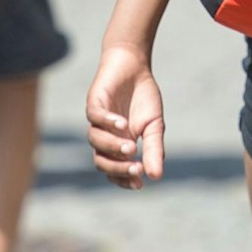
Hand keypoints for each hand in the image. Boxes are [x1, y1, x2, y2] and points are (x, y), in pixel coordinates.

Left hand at [86, 44, 165, 189]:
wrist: (134, 67)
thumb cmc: (143, 98)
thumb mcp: (155, 126)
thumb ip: (154, 149)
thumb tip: (157, 176)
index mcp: (118, 145)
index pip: (114, 170)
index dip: (124, 179)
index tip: (140, 184)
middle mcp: (104, 136)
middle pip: (101, 161)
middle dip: (118, 168)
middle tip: (136, 168)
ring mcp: (97, 121)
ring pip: (96, 141)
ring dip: (112, 146)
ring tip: (131, 147)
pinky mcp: (94, 103)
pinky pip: (95, 117)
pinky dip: (107, 122)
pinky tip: (123, 123)